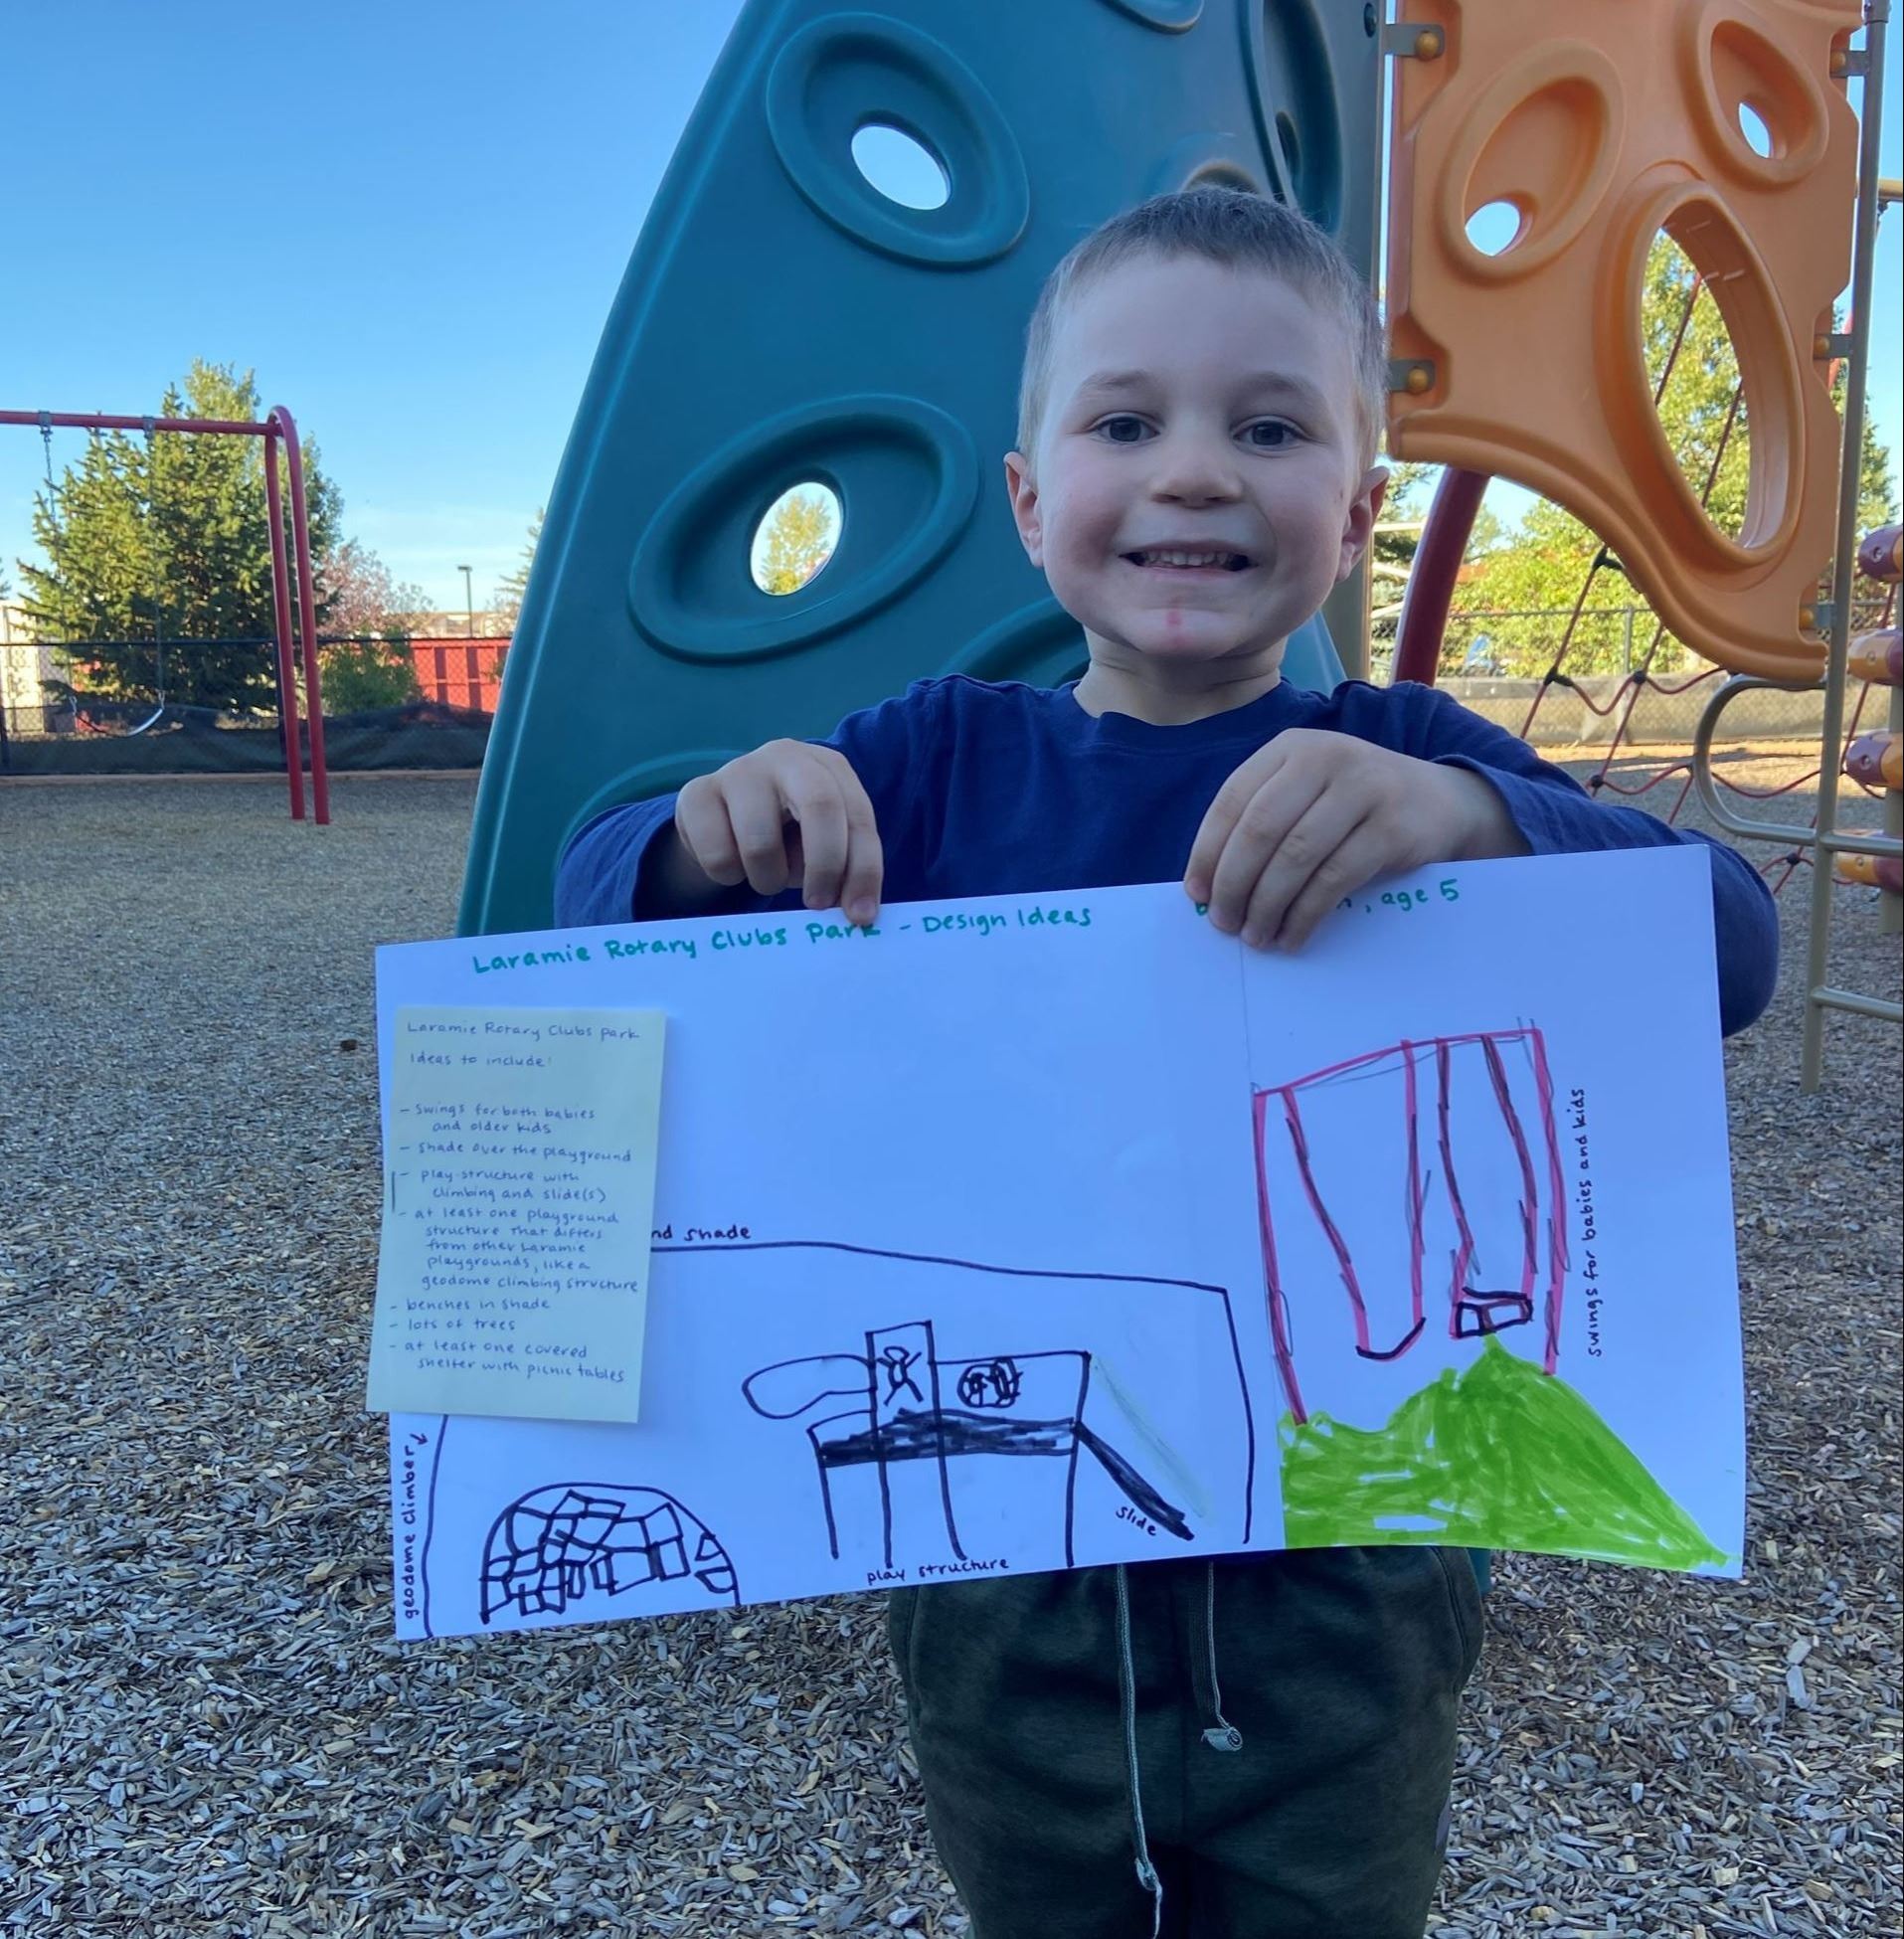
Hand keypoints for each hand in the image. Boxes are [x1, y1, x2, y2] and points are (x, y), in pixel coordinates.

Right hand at [666, 740, 883, 922]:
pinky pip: (717, 856)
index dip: (863, 868)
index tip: (860, 915)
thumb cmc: (788, 833)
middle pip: (820, 805)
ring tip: (767, 874)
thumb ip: (844, 868)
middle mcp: (787, 757)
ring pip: (760, 844)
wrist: (723, 816)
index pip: (857, 815)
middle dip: (825, 866)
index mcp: (830, 767)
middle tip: (817, 904)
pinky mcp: (696, 793)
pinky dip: (729, 875)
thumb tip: (858, 913)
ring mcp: (738, 771)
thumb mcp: (824, 843)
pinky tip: (732, 860)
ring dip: (769, 879)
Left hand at [1184, 729, 1525, 948]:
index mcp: (1291, 749)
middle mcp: (1324, 758)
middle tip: (1223, 923)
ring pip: (1295, 856)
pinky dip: (1304, 914)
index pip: (1232, 801)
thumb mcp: (1308, 794)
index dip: (1208, 852)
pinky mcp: (1392, 828)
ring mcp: (1363, 789)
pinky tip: (1292, 936)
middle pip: (1259, 830)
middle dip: (1233, 884)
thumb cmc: (1356, 807)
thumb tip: (1209, 885)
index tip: (1196, 895)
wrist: (1442, 803)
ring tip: (1255, 937)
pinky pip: (1334, 879)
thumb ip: (1264, 822)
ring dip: (1266, 905)